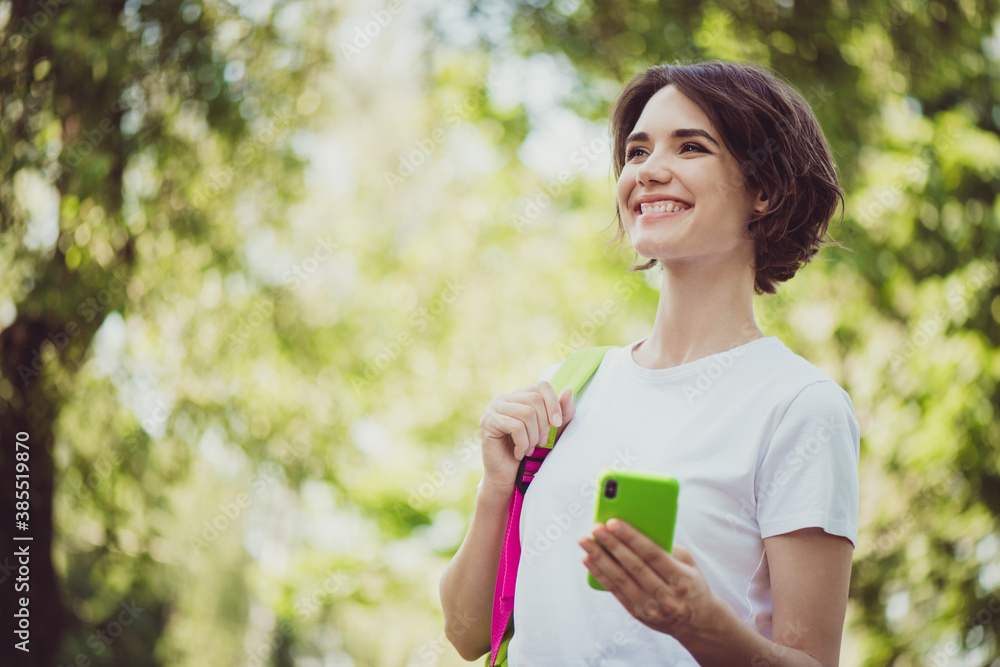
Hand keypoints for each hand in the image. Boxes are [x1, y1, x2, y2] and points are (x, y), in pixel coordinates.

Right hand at [478, 381, 575, 494]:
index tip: (557, 424)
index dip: (554, 403)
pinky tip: (519, 453)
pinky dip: (523, 444)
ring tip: (529, 449)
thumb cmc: (530, 454)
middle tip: (540, 443)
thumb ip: (562, 414)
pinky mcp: (487, 422)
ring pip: (526, 413)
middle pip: (535, 399)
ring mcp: (493, 408)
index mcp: (520, 396)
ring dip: (533, 437)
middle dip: (543, 425)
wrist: (508, 477)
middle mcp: (505, 398)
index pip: (542, 386)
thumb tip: (568, 391)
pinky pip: (516, 427)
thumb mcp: (552, 432)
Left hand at [578, 519, 725, 647]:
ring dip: (599, 559)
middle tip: (595, 527)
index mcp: (682, 579)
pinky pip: (615, 591)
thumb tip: (635, 528)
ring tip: (585, 541)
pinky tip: (588, 559)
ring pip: (621, 580)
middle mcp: (667, 596)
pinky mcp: (638, 614)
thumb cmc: (690, 582)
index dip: (631, 538)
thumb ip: (666, 548)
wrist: (698, 621)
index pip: (653, 554)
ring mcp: (651, 608)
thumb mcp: (688, 563)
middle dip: (612, 545)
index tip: (613, 522)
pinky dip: (600, 574)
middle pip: (634, 566)